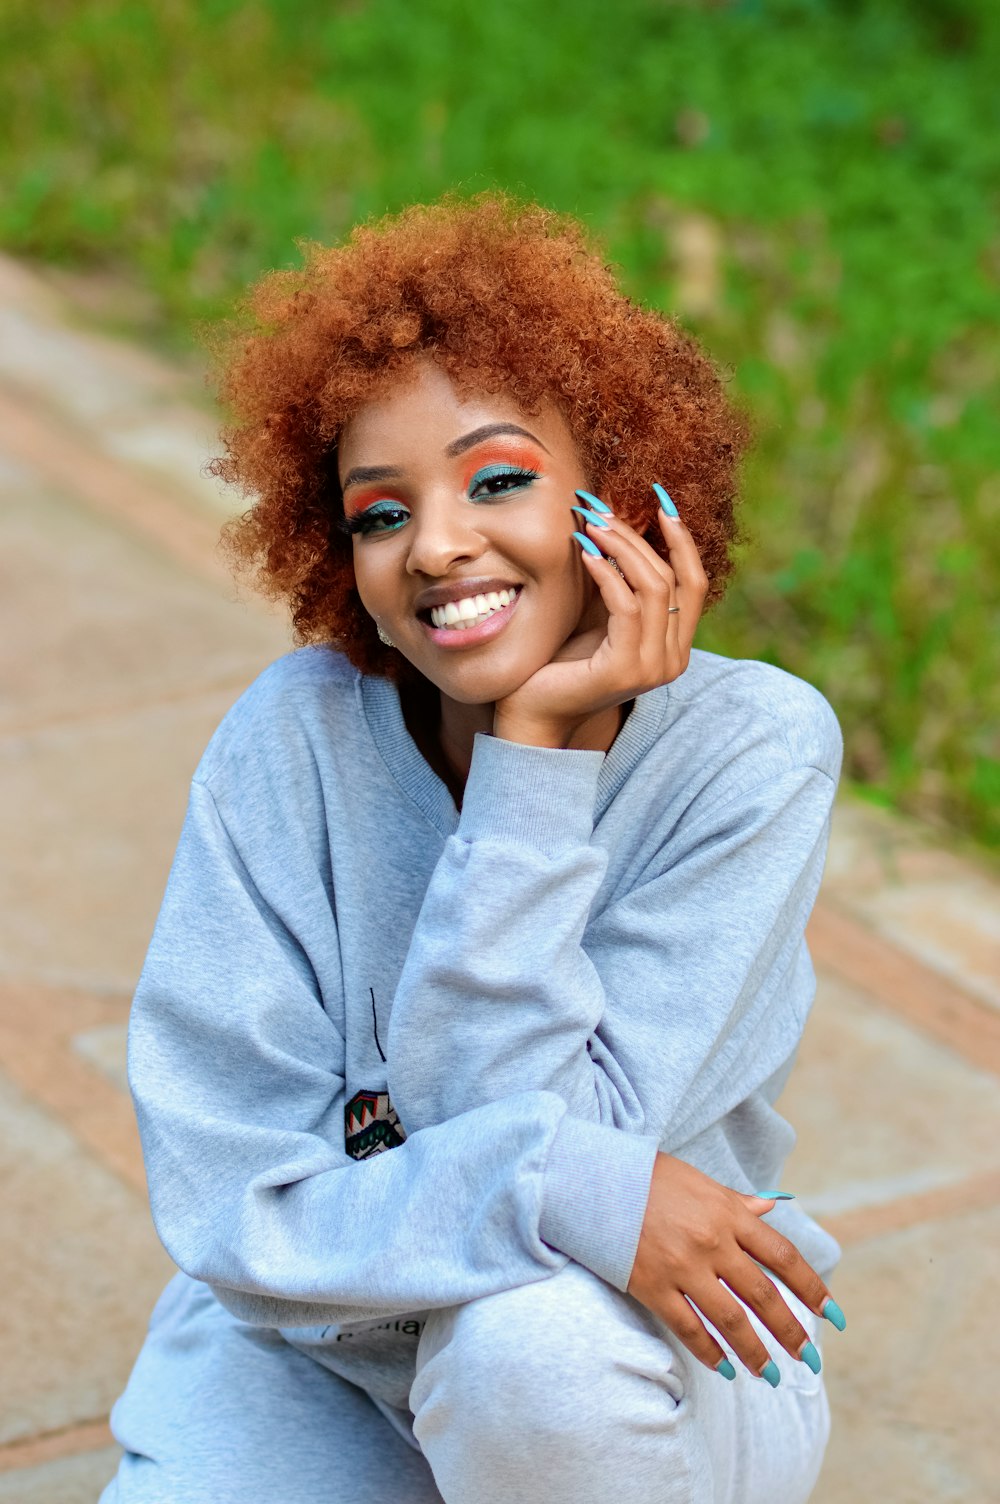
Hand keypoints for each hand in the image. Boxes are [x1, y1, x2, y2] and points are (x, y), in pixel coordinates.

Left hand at [492, 486, 707, 743]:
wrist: (533, 712)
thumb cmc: (561, 663)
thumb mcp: (600, 615)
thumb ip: (620, 582)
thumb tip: (619, 521)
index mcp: (675, 646)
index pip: (693, 582)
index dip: (681, 540)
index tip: (660, 500)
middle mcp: (674, 659)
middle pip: (671, 578)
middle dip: (638, 535)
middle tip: (601, 508)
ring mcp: (654, 667)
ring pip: (652, 586)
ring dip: (620, 547)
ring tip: (590, 523)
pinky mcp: (627, 669)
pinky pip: (626, 606)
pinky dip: (606, 573)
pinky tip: (583, 552)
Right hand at [627, 1153, 840, 1382]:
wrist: (599, 1178)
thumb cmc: (654, 1178)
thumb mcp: (703, 1184)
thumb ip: (738, 1204)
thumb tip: (771, 1208)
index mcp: (729, 1214)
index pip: (783, 1256)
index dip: (811, 1288)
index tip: (831, 1314)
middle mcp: (713, 1242)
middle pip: (763, 1295)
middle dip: (790, 1332)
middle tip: (807, 1359)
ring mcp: (683, 1266)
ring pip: (730, 1319)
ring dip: (754, 1351)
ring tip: (770, 1374)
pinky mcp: (653, 1285)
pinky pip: (688, 1327)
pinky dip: (709, 1350)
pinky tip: (723, 1366)